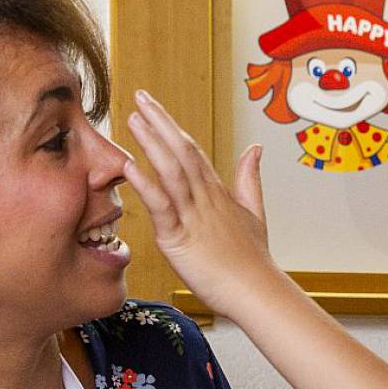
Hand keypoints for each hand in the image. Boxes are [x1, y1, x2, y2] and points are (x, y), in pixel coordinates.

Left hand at [122, 89, 282, 315]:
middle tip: (140, 97)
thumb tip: (255, 148)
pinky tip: (130, 167)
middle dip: (160, 122)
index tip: (154, 107)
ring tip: (133, 119)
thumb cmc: (254, 261)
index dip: (172, 127)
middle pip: (182, 151)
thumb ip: (250, 179)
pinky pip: (162, 207)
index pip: (193, 151)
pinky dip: (146, 185)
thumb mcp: (255, 213)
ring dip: (152, 143)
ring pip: (172, 171)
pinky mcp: (180, 239)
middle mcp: (205, 198)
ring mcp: (194, 216)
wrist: (257, 292)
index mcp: (217, 193)